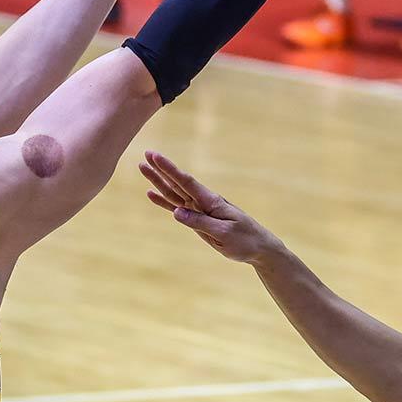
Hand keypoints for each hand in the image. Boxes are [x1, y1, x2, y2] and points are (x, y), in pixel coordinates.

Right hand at [139, 153, 279, 264]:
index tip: (156, 156)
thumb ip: (200, 222)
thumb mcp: (224, 233)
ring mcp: (199, 210)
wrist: (258, 248)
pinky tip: (151, 194)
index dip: (170, 169)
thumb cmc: (245, 240)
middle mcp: (203, 202)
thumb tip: (176, 212)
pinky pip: (177, 208)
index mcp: (211, 202)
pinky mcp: (198, 219)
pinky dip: (164, 201)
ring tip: (143, 167)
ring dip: (158, 181)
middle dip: (161, 169)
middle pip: (177, 183)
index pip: (187, 182)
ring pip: (174, 193)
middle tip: (146, 153)